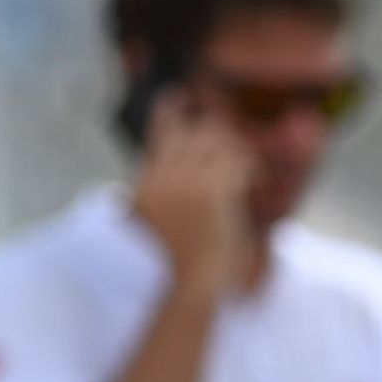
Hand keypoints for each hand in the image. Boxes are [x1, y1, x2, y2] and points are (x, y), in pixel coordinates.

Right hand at [130, 90, 253, 292]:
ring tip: (247, 176)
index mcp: (145, 187)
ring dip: (237, 155)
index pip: (157, 134)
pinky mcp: (209, 193)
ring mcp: (184, 185)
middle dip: (217, 135)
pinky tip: (253, 188)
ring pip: (216, 143)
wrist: (191, 286)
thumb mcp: (151, 229)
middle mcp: (160, 180)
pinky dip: (248, 171)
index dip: (169, 111)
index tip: (176, 96)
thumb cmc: (177, 265)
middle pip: (192, 131)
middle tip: (234, 152)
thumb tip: (128, 189)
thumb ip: (145, 201)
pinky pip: (234, 163)